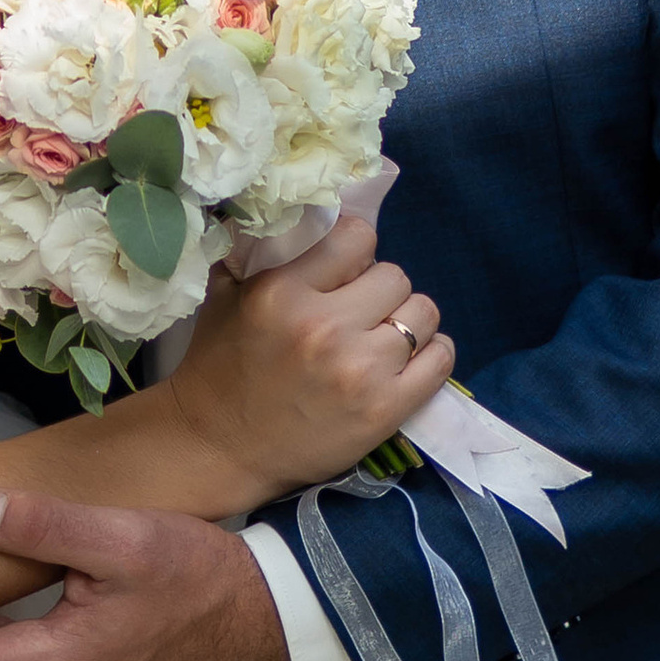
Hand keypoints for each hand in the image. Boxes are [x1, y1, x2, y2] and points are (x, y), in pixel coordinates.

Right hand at [166, 216, 453, 504]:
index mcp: (282, 292)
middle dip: (379, 290)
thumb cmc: (219, 368)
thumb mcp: (224, 295)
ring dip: (407, 322)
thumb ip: (260, 250)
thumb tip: (301, 211)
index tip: (344, 272)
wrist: (218, 449)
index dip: (355, 252)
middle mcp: (324, 327)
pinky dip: (432, 354)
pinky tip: (408, 360)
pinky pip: (441, 359)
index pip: (358, 238)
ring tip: (382, 338)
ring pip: (423, 313)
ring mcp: (359, 371)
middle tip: (360, 312)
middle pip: (395, 276)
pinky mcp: (384, 410)